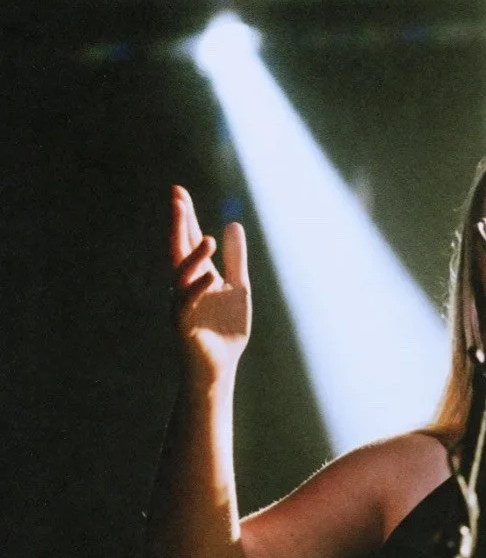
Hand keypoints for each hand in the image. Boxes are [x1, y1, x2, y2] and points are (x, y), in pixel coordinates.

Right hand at [170, 184, 251, 380]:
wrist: (220, 365)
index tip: (178, 191)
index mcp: (199, 274)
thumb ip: (235, 259)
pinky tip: (211, 276)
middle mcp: (186, 285)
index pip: (190, 239)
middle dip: (179, 225)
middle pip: (179, 249)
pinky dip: (198, 289)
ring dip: (193, 257)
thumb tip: (232, 224)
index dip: (185, 217)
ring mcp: (182, 303)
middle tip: (177, 198)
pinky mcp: (184, 325)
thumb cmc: (225, 328)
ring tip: (209, 240)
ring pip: (182, 275)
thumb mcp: (237, 287)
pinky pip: (187, 304)